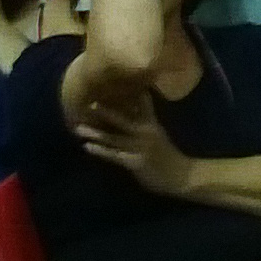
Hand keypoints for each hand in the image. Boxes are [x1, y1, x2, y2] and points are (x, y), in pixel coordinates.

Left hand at [75, 95, 194, 197]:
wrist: (181, 176)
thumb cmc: (168, 156)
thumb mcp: (159, 134)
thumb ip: (146, 121)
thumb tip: (132, 109)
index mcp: (151, 124)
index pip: (141, 104)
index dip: (126, 94)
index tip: (109, 84)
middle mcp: (145, 132)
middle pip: (122, 119)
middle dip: (104, 111)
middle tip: (88, 103)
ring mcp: (139, 147)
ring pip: (113, 138)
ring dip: (95, 132)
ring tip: (78, 127)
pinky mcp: (135, 162)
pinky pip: (114, 155)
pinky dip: (100, 151)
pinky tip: (87, 147)